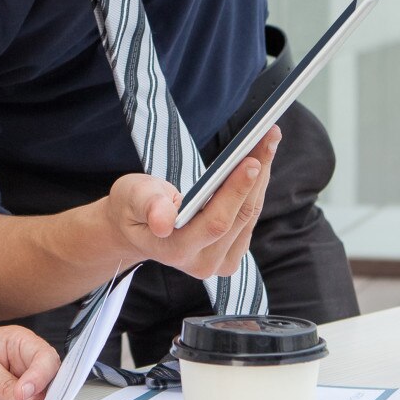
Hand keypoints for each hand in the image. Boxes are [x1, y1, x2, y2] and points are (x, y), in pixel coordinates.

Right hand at [102, 125, 277, 278]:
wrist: (137, 229)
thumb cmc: (133, 207)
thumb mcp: (131, 197)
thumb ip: (148, 206)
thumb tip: (163, 222)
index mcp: (175, 250)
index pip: (214, 222)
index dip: (235, 192)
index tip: (251, 162)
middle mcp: (202, 263)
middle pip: (239, 216)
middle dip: (256, 174)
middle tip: (268, 136)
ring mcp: (220, 262)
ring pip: (249, 215)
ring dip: (261, 176)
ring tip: (267, 141)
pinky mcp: (232, 253)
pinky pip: (249, 217)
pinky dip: (256, 186)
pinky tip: (259, 160)